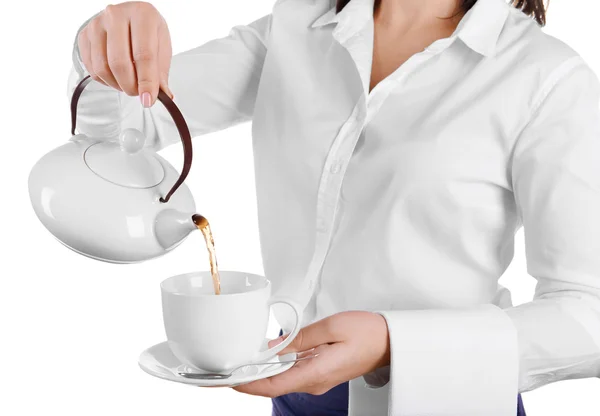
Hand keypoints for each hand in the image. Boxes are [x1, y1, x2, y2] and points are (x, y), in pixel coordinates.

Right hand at [77, 1, 172, 105]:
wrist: (129, 19)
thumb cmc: (148, 34)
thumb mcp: (162, 49)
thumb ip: (161, 73)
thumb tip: (163, 96)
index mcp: (142, 14)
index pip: (144, 55)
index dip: (146, 81)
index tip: (148, 99)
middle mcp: (116, 15)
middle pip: (119, 63)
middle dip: (130, 86)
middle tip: (138, 93)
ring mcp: (97, 24)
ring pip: (103, 68)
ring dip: (118, 85)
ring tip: (129, 83)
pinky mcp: (84, 35)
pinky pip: (92, 69)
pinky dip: (106, 81)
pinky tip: (116, 77)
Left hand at [233, 311, 389, 396]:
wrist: (389, 342)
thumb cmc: (367, 333)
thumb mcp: (331, 327)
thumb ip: (301, 337)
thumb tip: (274, 345)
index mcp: (316, 372)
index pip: (273, 385)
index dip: (248, 385)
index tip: (229, 380)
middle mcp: (314, 382)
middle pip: (273, 384)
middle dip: (248, 378)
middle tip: (225, 369)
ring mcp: (316, 380)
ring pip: (281, 379)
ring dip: (260, 373)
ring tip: (239, 361)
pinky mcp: (318, 373)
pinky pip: (291, 373)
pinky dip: (274, 367)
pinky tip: (265, 357)